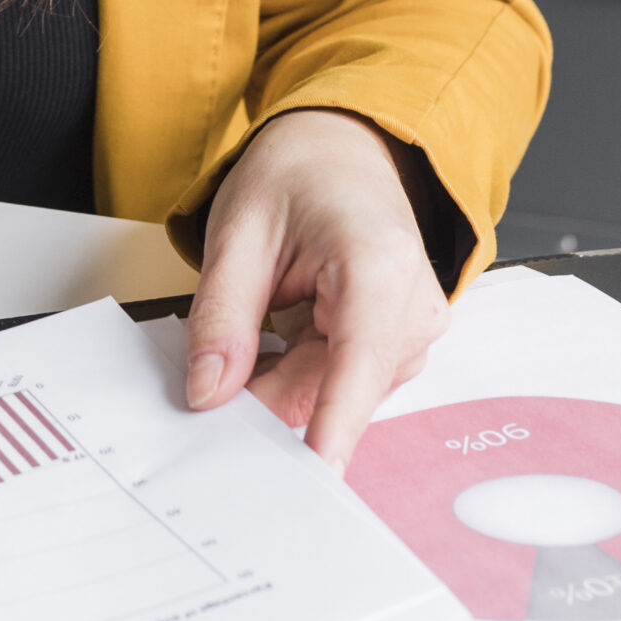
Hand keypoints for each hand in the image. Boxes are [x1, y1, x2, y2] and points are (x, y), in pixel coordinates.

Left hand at [182, 110, 447, 474]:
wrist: (343, 147)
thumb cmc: (302, 172)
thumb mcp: (239, 230)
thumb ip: (222, 314)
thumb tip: (208, 390)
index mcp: (380, 265)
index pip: (359, 364)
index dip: (334, 423)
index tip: (314, 473)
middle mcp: (413, 306)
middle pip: (331, 387)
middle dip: (265, 387)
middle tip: (211, 364)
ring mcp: (411, 331)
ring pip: (330, 391)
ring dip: (279, 373)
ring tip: (256, 313)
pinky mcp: (397, 345)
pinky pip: (337, 381)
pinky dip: (297, 368)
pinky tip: (280, 327)